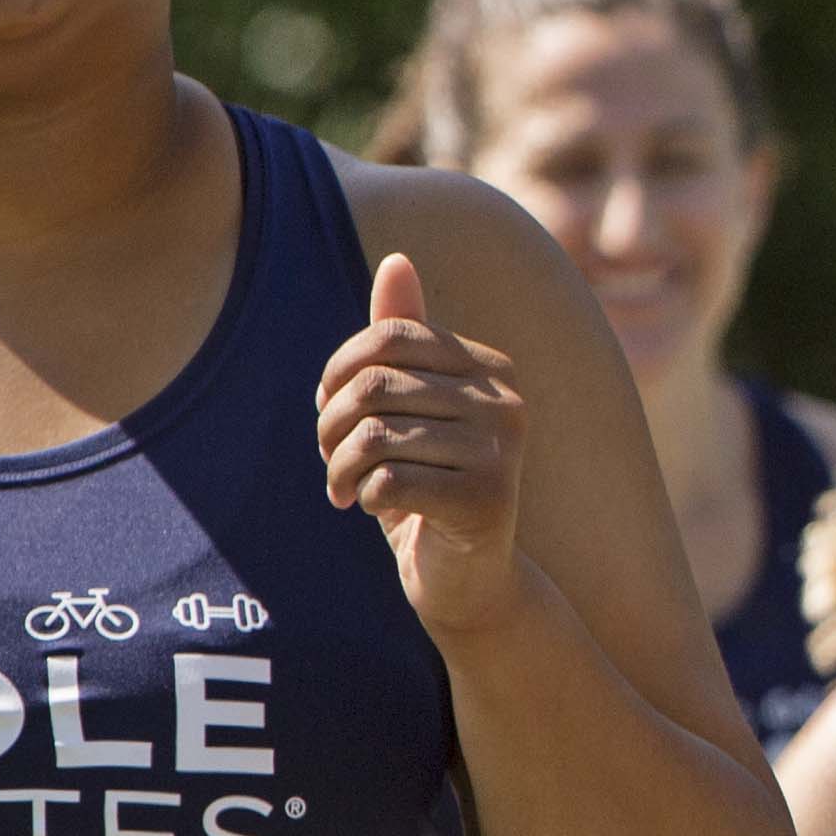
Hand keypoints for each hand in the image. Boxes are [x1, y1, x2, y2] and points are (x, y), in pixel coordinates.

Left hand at [321, 252, 530, 634]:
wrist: (468, 577)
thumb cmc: (428, 482)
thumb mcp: (411, 409)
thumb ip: (403, 341)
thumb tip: (397, 259)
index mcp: (492, 368)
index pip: (389, 336)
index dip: (337, 370)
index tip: (328, 407)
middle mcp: (507, 402)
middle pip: (374, 385)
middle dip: (330, 425)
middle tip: (328, 459)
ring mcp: (503, 451)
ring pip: (374, 435)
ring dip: (338, 467)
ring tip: (341, 486)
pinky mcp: (487, 500)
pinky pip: (388, 481)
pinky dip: (363, 498)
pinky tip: (371, 510)